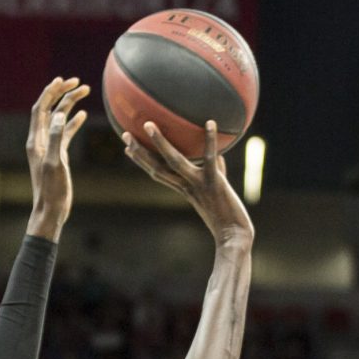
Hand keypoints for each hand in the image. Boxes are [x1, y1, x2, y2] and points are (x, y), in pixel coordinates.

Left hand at [26, 77, 88, 240]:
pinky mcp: (58, 155)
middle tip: (78, 82)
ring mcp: (49, 147)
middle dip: (62, 94)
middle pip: (49, 110)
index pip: (40, 109)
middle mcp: (40, 141)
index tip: (63, 81)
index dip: (50, 93)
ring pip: (59, 119)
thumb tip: (58, 115)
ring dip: (70, 104)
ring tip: (85, 91)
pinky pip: (64, 133)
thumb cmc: (52, 191)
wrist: (51, 210)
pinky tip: (83, 115)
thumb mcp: (54, 164)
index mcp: (36, 141)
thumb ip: (55, 139)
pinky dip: (73, 122)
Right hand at [123, 121, 253, 246]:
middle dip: (140, 152)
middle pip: (156, 167)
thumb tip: (220, 157)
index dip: (141, 161)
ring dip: (159, 144)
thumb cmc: (229, 216)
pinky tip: (210, 122)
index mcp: (183, 189)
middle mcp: (186, 186)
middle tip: (125, 134)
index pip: (157, 173)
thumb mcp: (219, 191)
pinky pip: (210, 158)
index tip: (128, 148)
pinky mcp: (213, 182)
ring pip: (174, 162)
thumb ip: (216, 173)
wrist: (234, 236)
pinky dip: (210, 140)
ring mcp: (197, 184)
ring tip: (148, 125)